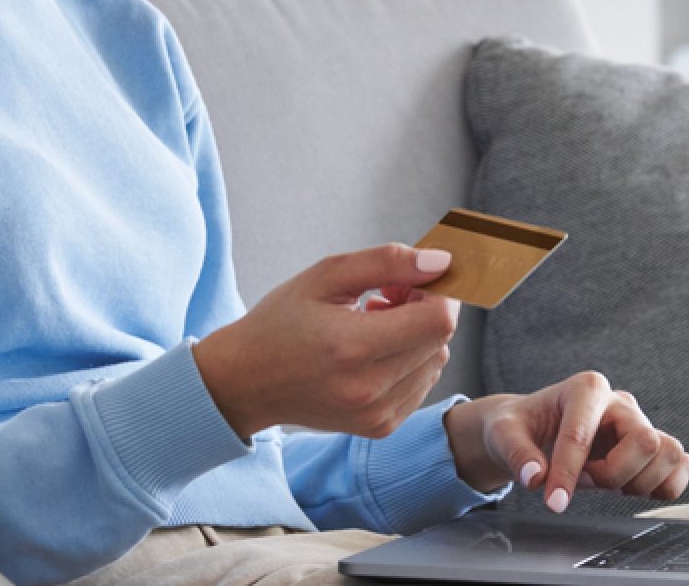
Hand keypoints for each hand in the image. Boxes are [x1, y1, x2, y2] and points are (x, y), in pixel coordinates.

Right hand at [193, 244, 460, 439]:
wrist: (247, 381)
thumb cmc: (281, 322)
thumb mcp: (326, 275)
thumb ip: (387, 262)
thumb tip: (441, 261)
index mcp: (353, 347)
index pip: (439, 319)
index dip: (436, 291)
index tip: (408, 281)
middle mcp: (370, 388)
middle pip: (441, 339)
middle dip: (424, 309)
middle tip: (384, 297)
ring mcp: (377, 414)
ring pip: (436, 362)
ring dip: (417, 337)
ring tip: (373, 325)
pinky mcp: (380, 427)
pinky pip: (421, 385)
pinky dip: (408, 362)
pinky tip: (372, 352)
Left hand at [443, 373, 688, 508]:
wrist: (531, 428)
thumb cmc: (518, 427)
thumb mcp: (502, 435)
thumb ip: (516, 454)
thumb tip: (535, 477)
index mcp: (585, 389)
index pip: (585, 433)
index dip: (569, 473)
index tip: (554, 503)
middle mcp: (619, 402)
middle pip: (646, 442)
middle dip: (614, 474)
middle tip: (585, 480)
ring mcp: (640, 423)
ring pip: (669, 454)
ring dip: (638, 482)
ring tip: (604, 481)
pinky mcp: (651, 446)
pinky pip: (681, 466)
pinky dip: (663, 486)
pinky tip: (630, 488)